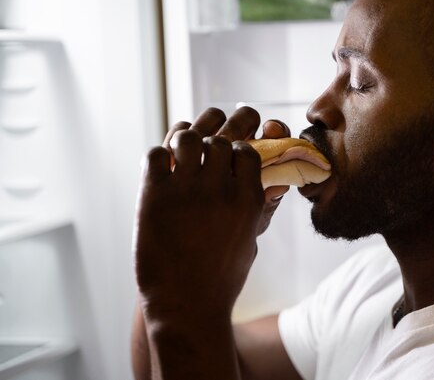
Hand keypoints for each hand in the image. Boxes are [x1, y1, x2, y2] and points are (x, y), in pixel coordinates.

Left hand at [134, 107, 283, 321]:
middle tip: (212, 134)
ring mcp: (185, 191)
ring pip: (188, 137)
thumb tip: (274, 181)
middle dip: (217, 133)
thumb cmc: (223, 277)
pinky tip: (161, 166)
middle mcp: (219, 190)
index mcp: (247, 199)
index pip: (247, 151)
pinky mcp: (154, 197)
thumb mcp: (251, 240)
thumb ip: (260, 206)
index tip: (233, 147)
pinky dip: (158, 155)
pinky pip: (155, 154)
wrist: (186, 305)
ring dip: (187, 139)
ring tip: (184, 149)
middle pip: (220, 139)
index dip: (240, 145)